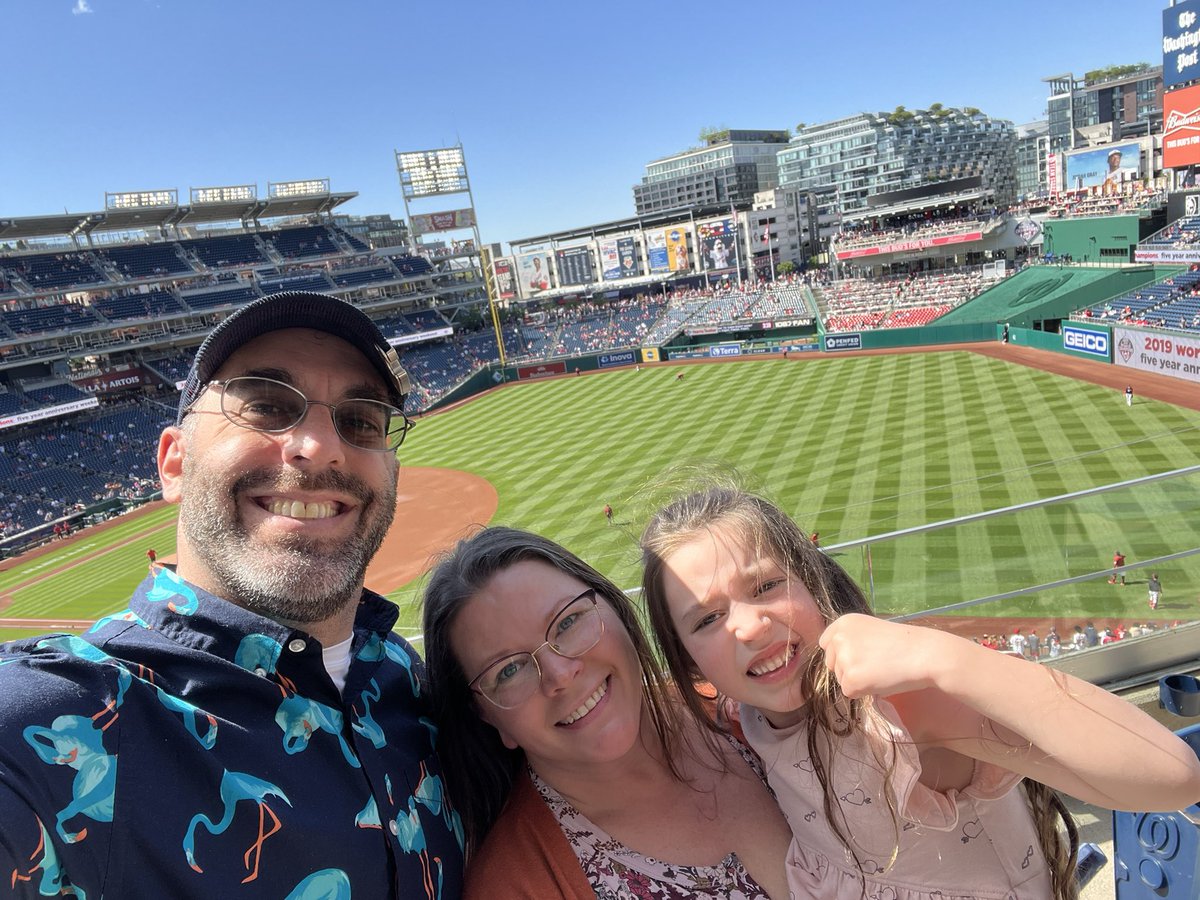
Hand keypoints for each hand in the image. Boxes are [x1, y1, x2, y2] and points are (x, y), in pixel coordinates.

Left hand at [819, 614, 951, 698]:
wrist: (924, 654)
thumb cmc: (903, 644)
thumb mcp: (870, 631)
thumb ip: (852, 640)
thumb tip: (837, 660)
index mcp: (844, 623)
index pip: (826, 644)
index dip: (840, 654)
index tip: (858, 657)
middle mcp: (839, 638)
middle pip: (831, 664)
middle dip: (848, 669)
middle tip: (875, 664)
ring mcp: (844, 659)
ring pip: (841, 680)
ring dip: (858, 681)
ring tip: (881, 670)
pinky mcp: (851, 679)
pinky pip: (850, 693)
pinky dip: (864, 692)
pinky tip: (881, 681)